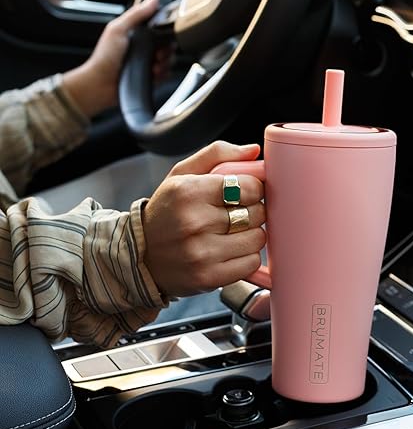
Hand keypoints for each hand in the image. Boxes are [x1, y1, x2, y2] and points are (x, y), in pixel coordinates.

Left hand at [62, 0, 159, 117]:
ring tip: (153, 67)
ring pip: (169, 61)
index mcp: (136, 34)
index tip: (163, 38)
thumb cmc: (105, 58)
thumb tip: (152, 0)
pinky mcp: (151, 78)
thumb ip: (136, 14)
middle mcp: (143, 48)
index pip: (159, 29)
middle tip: (157, 55)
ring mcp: (147, 64)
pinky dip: (162, 75)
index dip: (165, 32)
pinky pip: (166, 75)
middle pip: (167, 45)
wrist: (101, 85)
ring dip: (165, 64)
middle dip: (166, 51)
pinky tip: (153, 75)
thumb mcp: (118, 30)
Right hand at [142, 141, 266, 297]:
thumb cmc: (167, 211)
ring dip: (251, 235)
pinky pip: (251, 262)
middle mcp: (194, 222)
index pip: (250, 186)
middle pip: (257, 212)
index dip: (253, 189)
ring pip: (258, 238)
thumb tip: (254, 150)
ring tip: (231, 233)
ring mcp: (201, 253)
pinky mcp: (208, 277)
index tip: (244, 193)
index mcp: (188, 191)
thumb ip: (218, 154)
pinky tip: (229, 251)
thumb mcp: (182, 175)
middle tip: (235, 214)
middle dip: (253, 211)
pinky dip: (246, 257)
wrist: (139, 256)